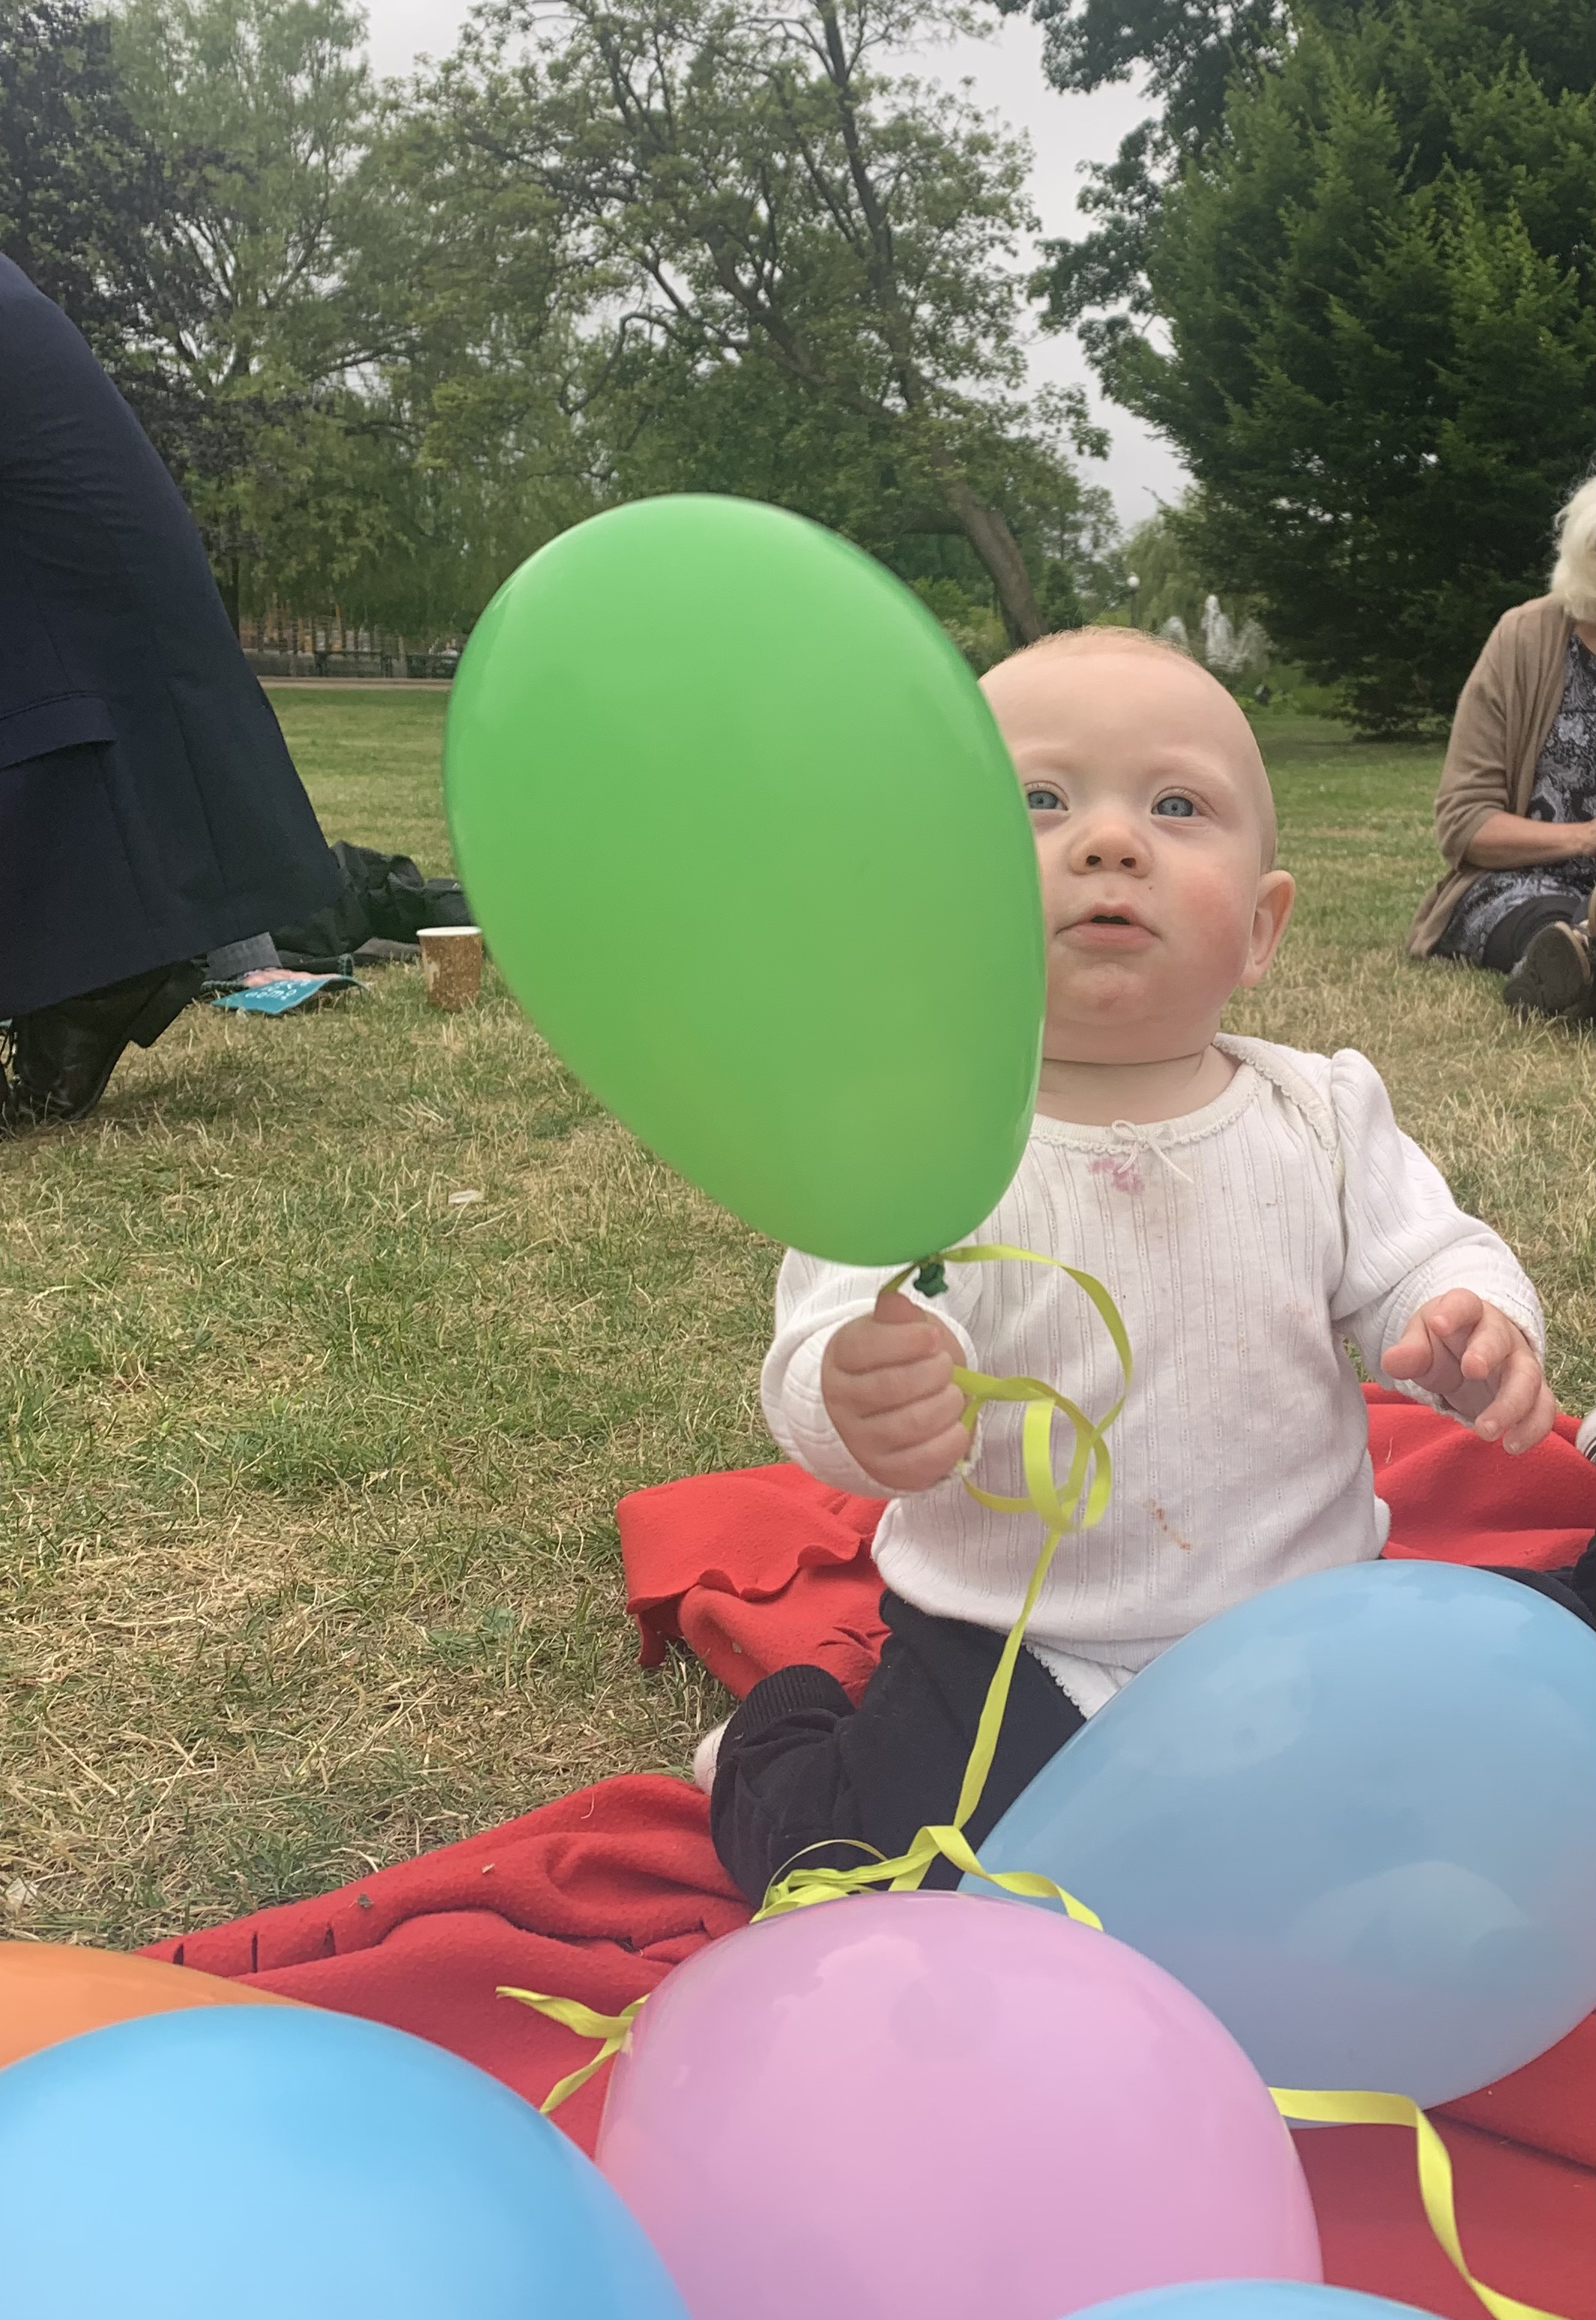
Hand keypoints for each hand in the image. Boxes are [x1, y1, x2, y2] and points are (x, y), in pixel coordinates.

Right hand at [821, 1287, 970, 1490]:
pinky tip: (956, 1425)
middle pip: (894, 1386)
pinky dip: (952, 1440)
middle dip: (935, 1371)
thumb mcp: (892, 1331)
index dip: (908, 1340)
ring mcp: (861, 1442)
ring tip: (953, 1394)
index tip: (931, 1337)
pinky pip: (924, 1460)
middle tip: (946, 1366)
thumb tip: (895, 1300)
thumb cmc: (893, 1362)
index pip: (867, 1348)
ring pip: (912, 1423)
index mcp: (841, 1359)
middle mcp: (842, 1403)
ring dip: (947, 1404)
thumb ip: (896, 1316)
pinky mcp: (886, 1471)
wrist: (879, 1413)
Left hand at [1382, 1291, 1554, 1452]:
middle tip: (1472, 1371)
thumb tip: (1392, 1361)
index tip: (1438, 1324)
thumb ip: (1410, 1350)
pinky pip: (1543, 1407)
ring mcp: (1520, 1362)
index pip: (1464, 1303)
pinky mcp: (1533, 1391)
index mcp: (1468, 1312)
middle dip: (1487, 1353)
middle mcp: (1500, 1334)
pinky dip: (1533, 1428)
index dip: (1454, 1311)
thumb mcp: (1421, 1340)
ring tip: (1485, 1430)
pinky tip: (1512, 1446)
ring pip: (1527, 1378)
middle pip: (1500, 1340)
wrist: (1467, 1353)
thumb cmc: (1443, 1342)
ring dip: (1510, 1405)